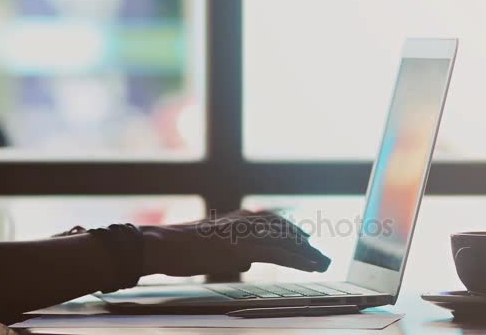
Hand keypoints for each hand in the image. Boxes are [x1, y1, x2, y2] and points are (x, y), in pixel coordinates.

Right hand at [140, 210, 330, 276]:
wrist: (162, 244)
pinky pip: (278, 254)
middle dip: (304, 244)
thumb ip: (233, 250)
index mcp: (238, 218)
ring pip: (286, 241)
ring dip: (307, 252)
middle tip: (322, 255)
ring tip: (324, 262)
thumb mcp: (211, 244)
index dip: (292, 233)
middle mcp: (246, 221)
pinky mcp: (243, 248)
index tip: (306, 241)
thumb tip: (248, 261)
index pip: (273, 223)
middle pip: (284, 231)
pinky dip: (298, 259)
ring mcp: (245, 234)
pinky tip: (311, 265)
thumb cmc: (179, 247)